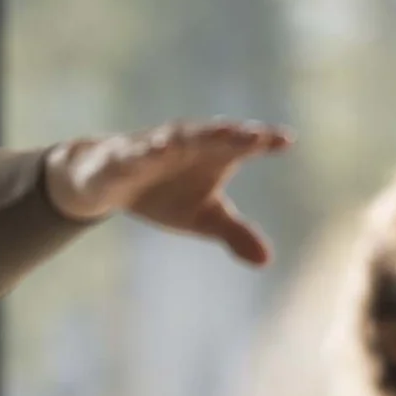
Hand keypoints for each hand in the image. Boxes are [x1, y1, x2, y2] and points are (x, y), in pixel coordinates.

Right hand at [45, 118, 293, 265]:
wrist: (109, 183)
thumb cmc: (167, 193)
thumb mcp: (204, 217)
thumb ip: (236, 233)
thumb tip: (267, 261)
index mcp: (211, 153)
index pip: (242, 144)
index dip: (264, 141)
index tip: (286, 141)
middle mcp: (185, 143)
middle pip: (212, 136)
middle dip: (232, 135)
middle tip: (256, 136)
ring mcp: (153, 147)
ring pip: (173, 138)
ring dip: (194, 135)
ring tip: (210, 136)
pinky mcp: (122, 157)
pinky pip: (133, 154)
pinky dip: (144, 152)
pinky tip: (154, 151)